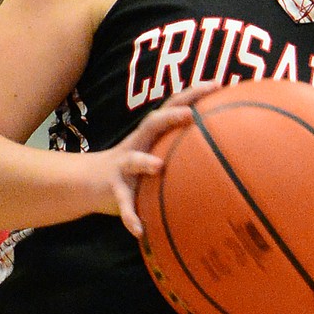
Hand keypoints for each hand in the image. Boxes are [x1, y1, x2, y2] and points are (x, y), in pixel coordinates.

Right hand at [100, 81, 218, 235]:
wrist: (87, 182)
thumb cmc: (133, 166)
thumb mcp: (156, 151)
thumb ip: (182, 147)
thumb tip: (226, 148)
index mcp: (153, 133)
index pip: (174, 106)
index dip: (194, 93)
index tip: (217, 84)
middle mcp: (138, 143)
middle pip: (153, 122)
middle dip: (170, 116)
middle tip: (191, 114)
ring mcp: (122, 165)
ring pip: (132, 159)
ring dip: (144, 162)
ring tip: (158, 167)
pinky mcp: (113, 189)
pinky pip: (122, 203)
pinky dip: (130, 215)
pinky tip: (140, 230)